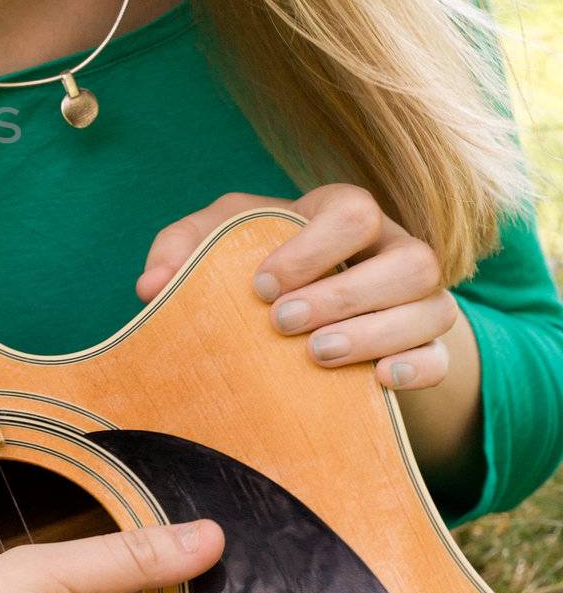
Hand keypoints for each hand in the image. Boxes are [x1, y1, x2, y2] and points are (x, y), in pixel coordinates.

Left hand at [136, 184, 459, 392]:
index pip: (353, 211)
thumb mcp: (218, 243)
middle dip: (344, 294)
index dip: (313, 247)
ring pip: (431, 307)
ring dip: (376, 332)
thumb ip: (182, 249)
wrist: (305, 313)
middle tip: (282, 323)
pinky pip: (443, 355)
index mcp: (342, 214)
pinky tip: (378, 381)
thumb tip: (150, 288)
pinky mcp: (430, 346)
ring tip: (317, 354)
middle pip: (408, 260)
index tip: (260, 285)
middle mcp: (393, 250)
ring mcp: (420, 299)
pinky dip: (416, 367)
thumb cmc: (257, 263)